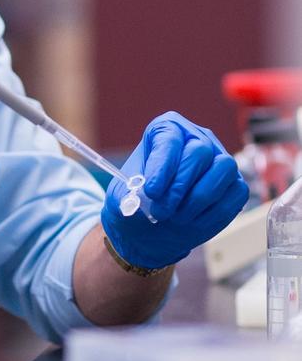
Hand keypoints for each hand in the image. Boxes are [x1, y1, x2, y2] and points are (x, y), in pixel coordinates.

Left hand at [101, 110, 248, 269]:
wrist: (151, 230)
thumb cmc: (138, 204)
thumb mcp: (124, 197)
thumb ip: (132, 192)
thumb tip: (147, 195)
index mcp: (167, 131)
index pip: (170, 139)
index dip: (162, 166)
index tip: (151, 192)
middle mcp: (198, 139)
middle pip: (199, 152)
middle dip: (179, 187)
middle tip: (161, 211)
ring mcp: (220, 161)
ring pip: (223, 169)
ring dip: (198, 200)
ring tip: (176, 217)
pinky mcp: (235, 185)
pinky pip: (236, 193)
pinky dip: (213, 213)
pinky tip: (193, 222)